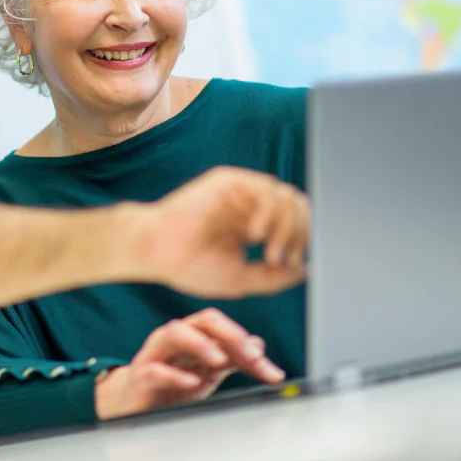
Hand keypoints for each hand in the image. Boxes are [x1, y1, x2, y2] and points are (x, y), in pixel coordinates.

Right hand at [94, 308, 284, 419]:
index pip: (222, 327)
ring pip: (175, 334)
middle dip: (230, 335)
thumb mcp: (209, 371)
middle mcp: (176, 336)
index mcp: (194, 334)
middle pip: (203, 321)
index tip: (266, 365)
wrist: (136, 400)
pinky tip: (192, 383)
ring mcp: (156, 353)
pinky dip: (174, 375)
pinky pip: (155, 369)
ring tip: (219, 361)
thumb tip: (259, 344)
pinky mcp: (140, 375)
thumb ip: (233, 358)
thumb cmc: (174, 382)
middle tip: (251, 356)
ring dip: (201, 344)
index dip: (245, 341)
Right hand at [139, 166, 308, 298]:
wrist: (156, 251)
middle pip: (297, 207)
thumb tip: (304, 271)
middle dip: (300, 234)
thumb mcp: (240, 279)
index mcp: (252, 225)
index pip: (294, 222)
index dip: (301, 241)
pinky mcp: (229, 181)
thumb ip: (273, 277)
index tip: (291, 264)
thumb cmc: (189, 266)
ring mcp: (240, 192)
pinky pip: (267, 190)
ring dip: (287, 227)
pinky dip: (271, 214)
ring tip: (270, 251)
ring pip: (287, 197)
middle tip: (284, 258)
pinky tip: (256, 235)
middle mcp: (249, 205)